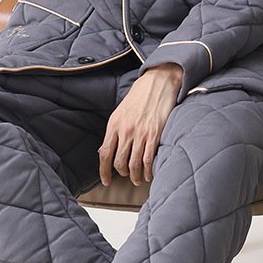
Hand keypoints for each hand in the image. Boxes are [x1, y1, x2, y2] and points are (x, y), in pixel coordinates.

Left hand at [98, 63, 182, 186]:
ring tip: (138, 178)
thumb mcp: (121, 111)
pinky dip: (148, 171)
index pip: (105, 154)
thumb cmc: (140, 96)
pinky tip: (149, 173)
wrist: (158, 82)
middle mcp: (125, 130)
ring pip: (134, 165)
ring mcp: (140, 133)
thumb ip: (115, 130)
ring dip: (135, 176)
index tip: (106, 180)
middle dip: (123, 173)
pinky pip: (148, 160)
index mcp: (114, 124)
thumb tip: (106, 150)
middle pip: (119, 162)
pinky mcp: (155, 134)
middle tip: (128, 175)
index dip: (104, 171)